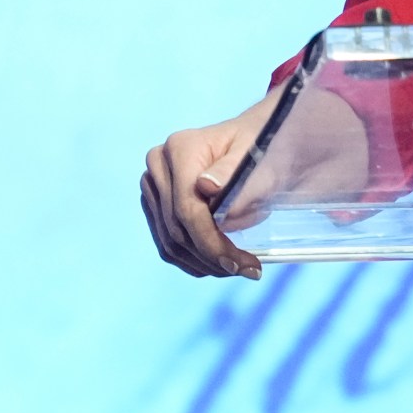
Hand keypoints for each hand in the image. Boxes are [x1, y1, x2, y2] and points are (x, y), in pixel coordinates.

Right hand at [140, 86, 371, 279]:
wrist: (252, 142)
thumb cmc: (259, 145)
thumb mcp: (255, 153)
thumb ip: (233, 170)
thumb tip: (206, 187)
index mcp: (180, 148)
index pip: (187, 208)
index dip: (210, 242)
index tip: (238, 263)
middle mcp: (158, 166)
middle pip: (177, 229)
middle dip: (212, 256)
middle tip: (248, 270)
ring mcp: (153, 186)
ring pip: (170, 242)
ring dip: (204, 264)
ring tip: (239, 268)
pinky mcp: (156, 205)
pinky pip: (168, 244)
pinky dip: (194, 260)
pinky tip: (220, 264)